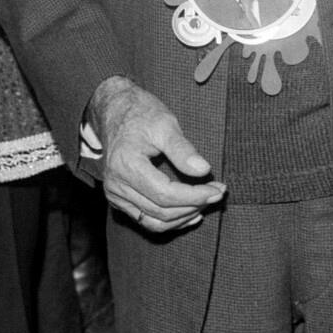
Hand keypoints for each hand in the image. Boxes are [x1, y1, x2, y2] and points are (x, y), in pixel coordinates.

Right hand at [90, 76, 225, 231]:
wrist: (116, 110)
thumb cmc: (141, 113)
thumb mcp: (165, 124)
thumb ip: (183, 149)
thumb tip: (204, 170)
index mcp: (126, 164)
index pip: (165, 193)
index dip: (195, 196)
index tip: (217, 189)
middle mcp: (116, 184)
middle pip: (161, 210)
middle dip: (194, 206)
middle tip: (217, 193)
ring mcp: (115, 194)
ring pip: (154, 222)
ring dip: (183, 217)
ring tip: (205, 203)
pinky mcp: (118, 199)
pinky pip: (145, 220)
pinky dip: (169, 221)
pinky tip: (190, 213)